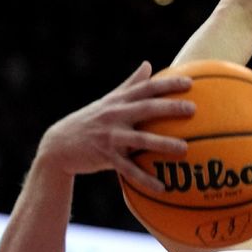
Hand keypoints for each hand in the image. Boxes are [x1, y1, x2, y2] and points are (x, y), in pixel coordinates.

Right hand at [38, 62, 194, 191]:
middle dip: (169, 108)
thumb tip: (148, 64)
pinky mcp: (105, 156)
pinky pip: (128, 169)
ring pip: (140, 139)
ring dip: (163, 144)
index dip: (167, 84)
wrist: (58, 144)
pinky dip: (144, 178)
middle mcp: (115, 115)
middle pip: (146, 108)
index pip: (146, 88)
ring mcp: (110, 136)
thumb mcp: (109, 100)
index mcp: (118, 101)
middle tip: (192, 109)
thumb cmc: (91, 119)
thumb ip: (130, 84)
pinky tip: (162, 187)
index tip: (190, 83)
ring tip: (184, 148)